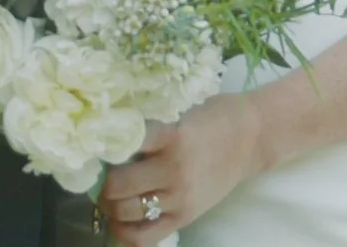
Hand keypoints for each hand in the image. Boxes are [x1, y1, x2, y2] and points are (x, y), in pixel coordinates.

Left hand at [97, 93, 267, 245]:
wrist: (253, 138)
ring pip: (125, 211)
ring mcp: (179, 198)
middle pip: (117, 185)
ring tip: (110, 193)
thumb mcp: (179, 113)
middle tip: (99, 172)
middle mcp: (173, 170)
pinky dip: (124, 231)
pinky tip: (120, 219)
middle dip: (101, 179)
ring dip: (109, 204)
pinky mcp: (185, 217)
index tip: (93, 142)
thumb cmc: (214, 118)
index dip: (101, 144)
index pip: (124, 143)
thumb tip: (108, 136)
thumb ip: (149, 127)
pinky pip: (144, 237)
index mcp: (171, 136)